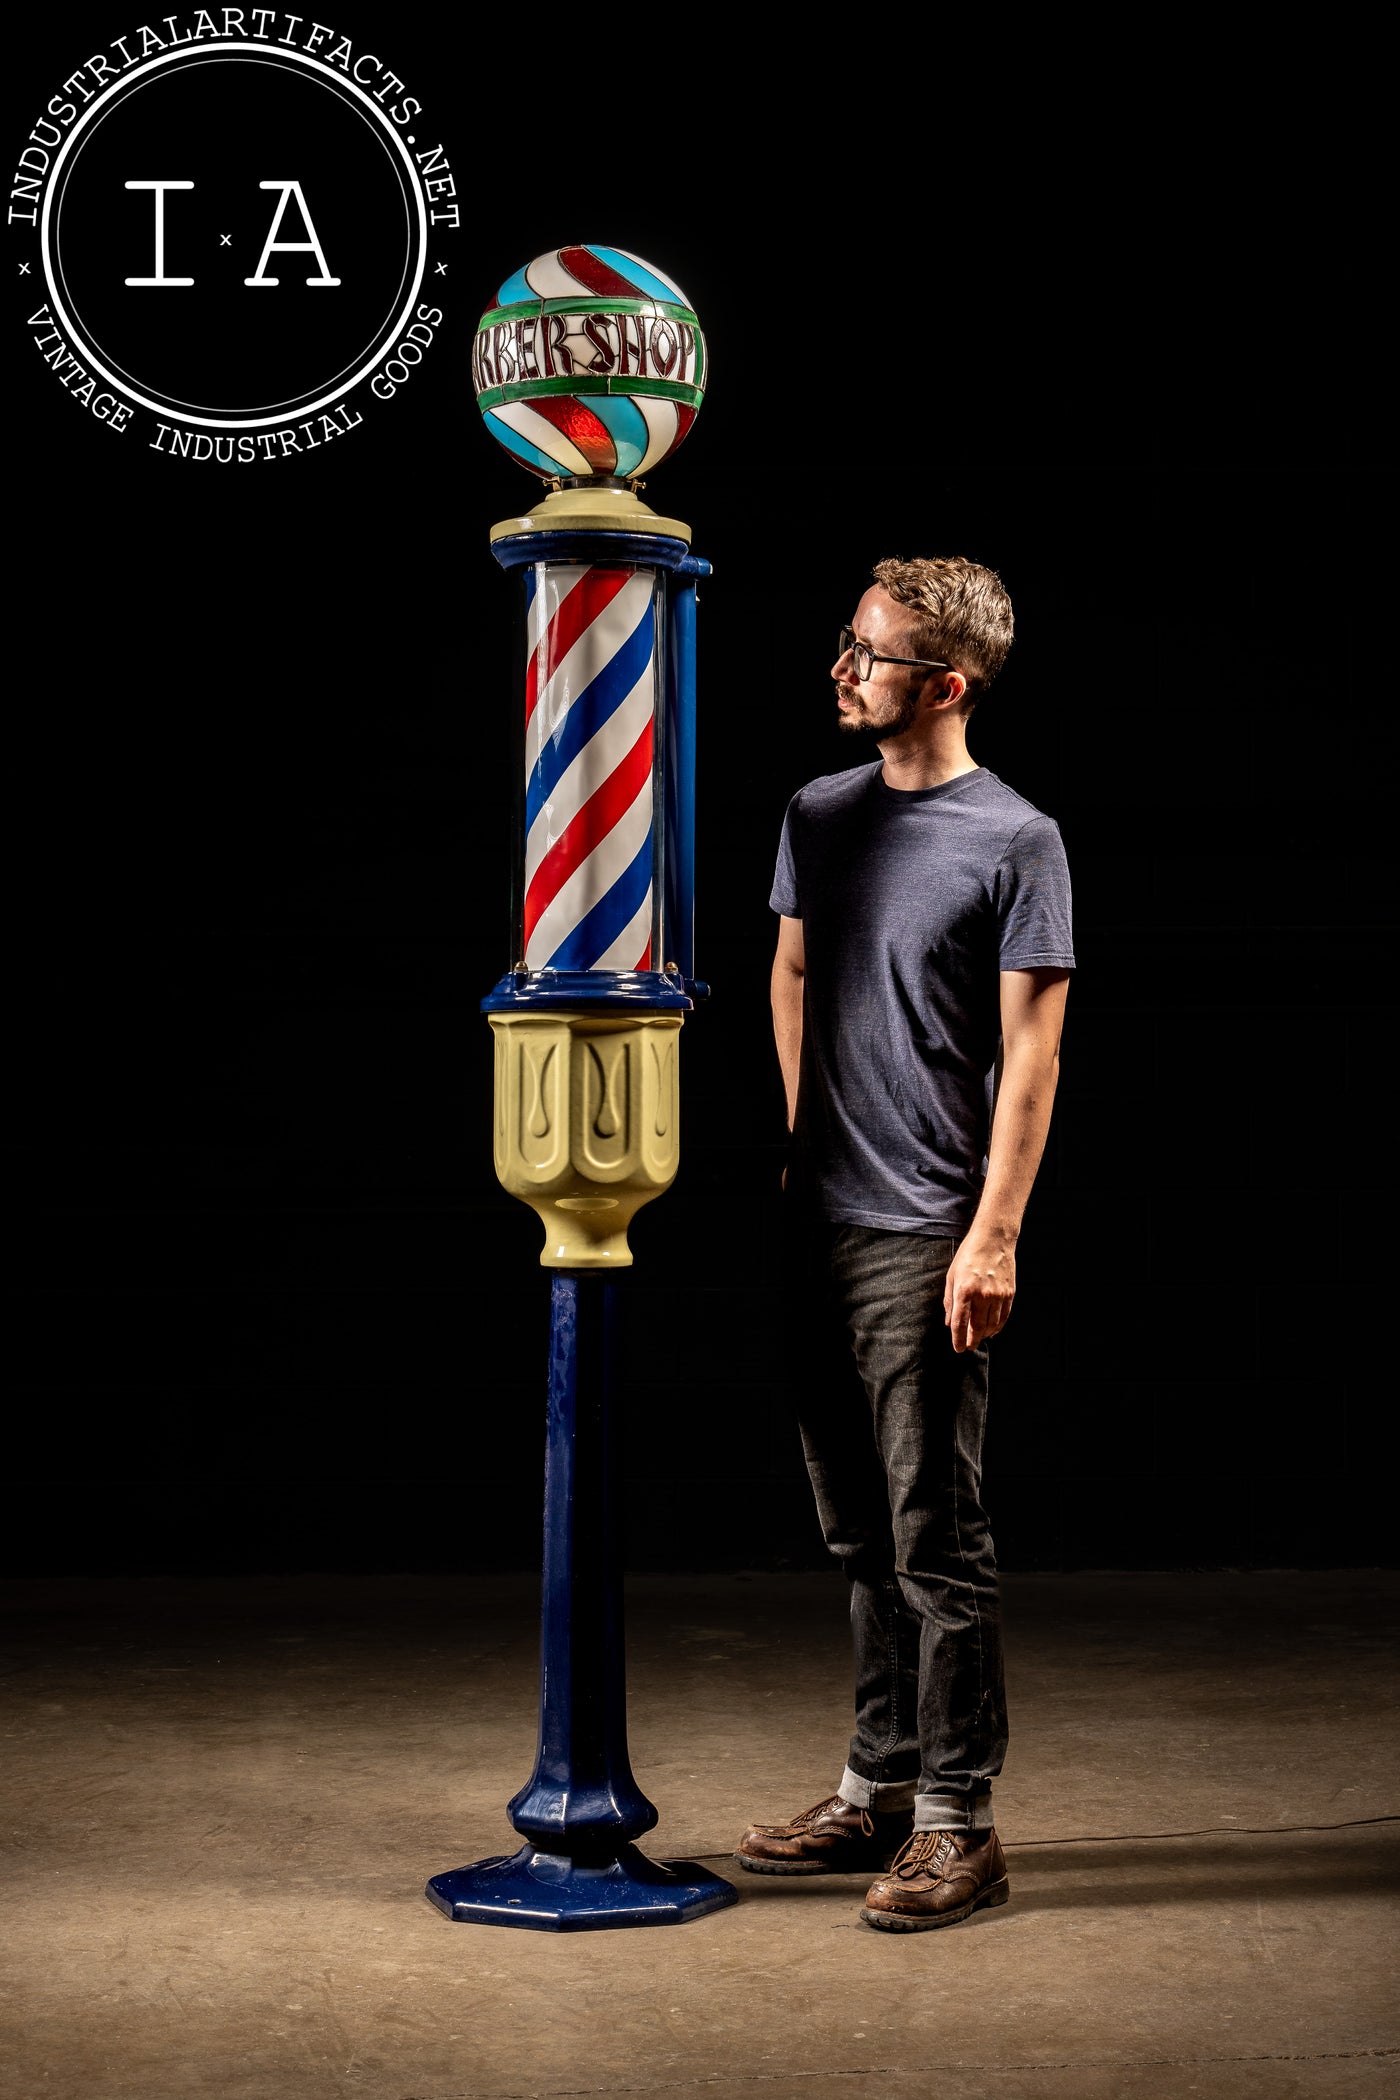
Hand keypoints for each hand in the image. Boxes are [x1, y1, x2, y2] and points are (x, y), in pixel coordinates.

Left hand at [943, 1238, 1015, 1352]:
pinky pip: (1004, 1316)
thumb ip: (949, 1300)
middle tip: (969, 1347)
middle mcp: (982, 1295)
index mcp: (964, 1290)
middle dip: (972, 1340)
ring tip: (979, 1339)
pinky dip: (998, 1327)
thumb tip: (949, 1322)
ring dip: (985, 1335)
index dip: (958, 1339)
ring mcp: (998, 1295)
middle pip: (977, 1327)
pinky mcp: (1009, 1293)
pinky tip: (992, 1331)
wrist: (993, 1239)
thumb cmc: (969, 1255)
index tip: (958, 1349)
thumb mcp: (952, 1276)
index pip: (960, 1323)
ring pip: (992, 1324)